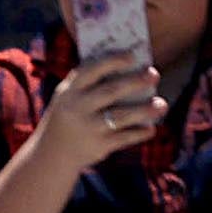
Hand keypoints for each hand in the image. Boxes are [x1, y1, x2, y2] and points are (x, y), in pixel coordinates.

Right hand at [29, 51, 164, 174]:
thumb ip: (88, 81)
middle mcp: (77, 108)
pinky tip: (151, 128)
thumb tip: (127, 62)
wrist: (50, 156)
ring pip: (122, 116)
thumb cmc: (67, 117)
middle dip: (135, 81)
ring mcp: (88, 129)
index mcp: (69, 91)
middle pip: (111, 91)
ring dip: (145, 109)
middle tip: (154, 74)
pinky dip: (140, 133)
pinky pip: (124, 138)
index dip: (113, 61)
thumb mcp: (67, 97)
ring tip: (161, 105)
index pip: (91, 71)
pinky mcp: (98, 147)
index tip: (133, 55)